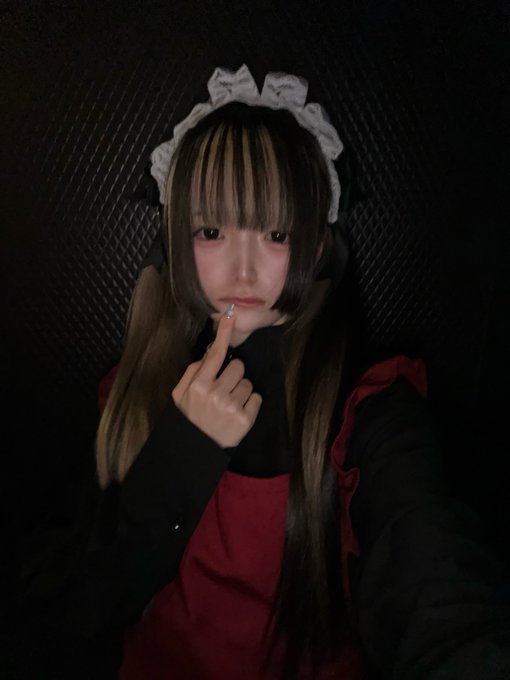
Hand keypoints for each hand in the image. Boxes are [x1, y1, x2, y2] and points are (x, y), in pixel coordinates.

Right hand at [171, 310, 262, 447]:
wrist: (195, 449)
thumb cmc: (188, 417)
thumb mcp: (180, 394)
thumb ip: (192, 372)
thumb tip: (208, 355)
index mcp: (199, 385)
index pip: (215, 354)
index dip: (223, 333)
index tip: (230, 316)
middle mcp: (216, 393)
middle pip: (238, 366)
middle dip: (233, 375)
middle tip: (224, 389)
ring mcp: (231, 406)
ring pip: (248, 383)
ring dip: (241, 391)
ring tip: (229, 404)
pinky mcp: (245, 419)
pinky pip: (257, 398)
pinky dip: (250, 404)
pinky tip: (237, 413)